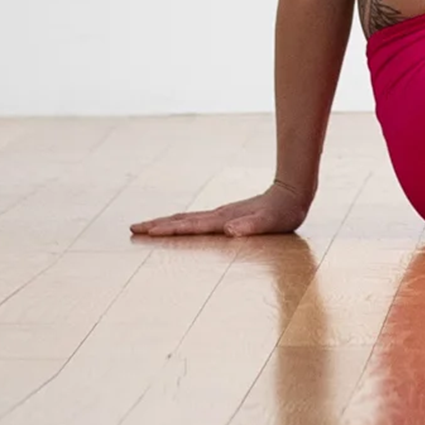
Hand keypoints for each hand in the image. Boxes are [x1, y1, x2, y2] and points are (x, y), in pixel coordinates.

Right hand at [129, 179, 311, 237]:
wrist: (292, 193)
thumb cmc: (283, 213)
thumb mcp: (270, 223)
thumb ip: (251, 226)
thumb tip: (231, 230)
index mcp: (222, 220)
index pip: (188, 225)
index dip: (166, 229)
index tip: (144, 231)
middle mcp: (217, 216)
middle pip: (180, 220)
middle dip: (156, 225)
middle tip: (132, 228)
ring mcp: (221, 214)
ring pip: (186, 218)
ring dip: (165, 223)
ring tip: (146, 227)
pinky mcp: (227, 216)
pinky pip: (196, 220)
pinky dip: (180, 223)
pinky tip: (178, 225)